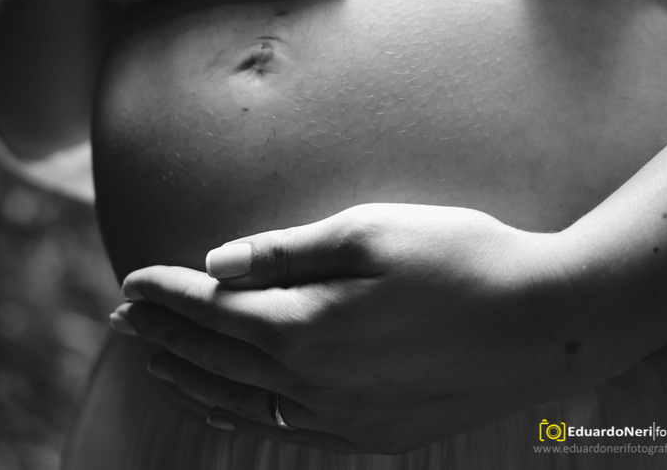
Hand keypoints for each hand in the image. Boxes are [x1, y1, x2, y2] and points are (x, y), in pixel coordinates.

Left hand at [109, 203, 621, 453]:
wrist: (546, 325)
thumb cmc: (461, 259)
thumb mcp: (368, 231)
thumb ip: (282, 252)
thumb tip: (214, 263)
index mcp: (305, 326)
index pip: (209, 311)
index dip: (164, 295)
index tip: (128, 280)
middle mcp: (311, 383)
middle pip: (213, 358)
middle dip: (160, 336)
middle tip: (119, 320)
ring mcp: (340, 417)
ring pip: (239, 402)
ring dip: (189, 379)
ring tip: (153, 363)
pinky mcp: (369, 434)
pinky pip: (280, 429)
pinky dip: (238, 414)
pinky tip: (224, 405)